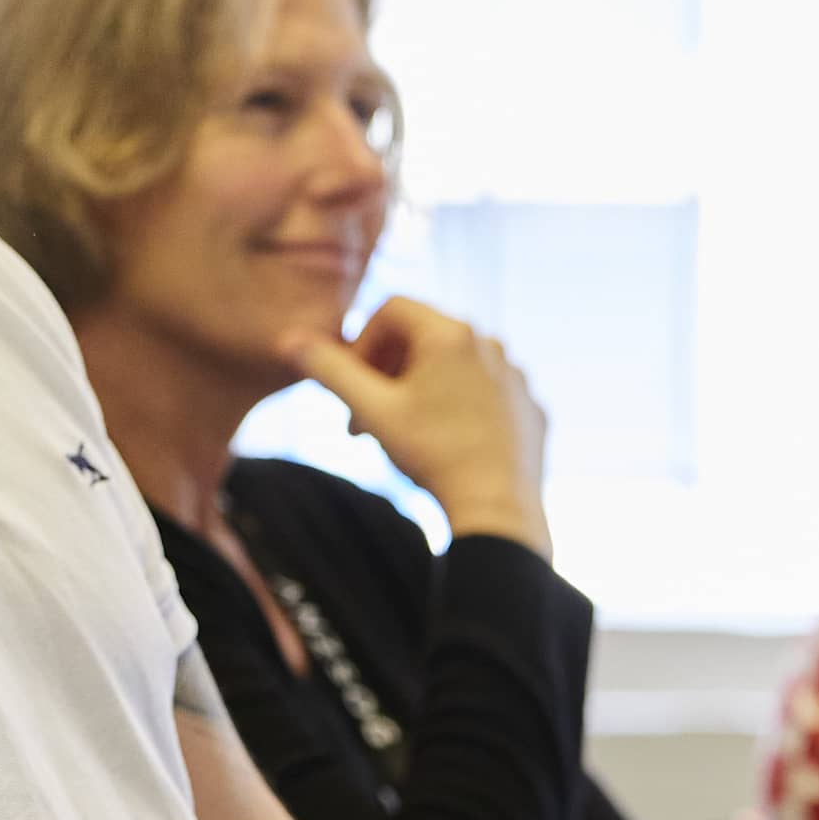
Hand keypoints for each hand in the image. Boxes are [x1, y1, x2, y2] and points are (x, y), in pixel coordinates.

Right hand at [278, 296, 550, 553]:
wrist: (498, 510)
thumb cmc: (433, 455)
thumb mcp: (371, 410)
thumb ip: (330, 370)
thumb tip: (289, 340)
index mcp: (450, 333)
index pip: (391, 309)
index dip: (362, 342)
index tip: (353, 385)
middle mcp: (490, 343)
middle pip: (422, 337)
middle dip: (386, 370)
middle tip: (365, 418)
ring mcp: (515, 375)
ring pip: (454, 367)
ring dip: (419, 389)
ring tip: (402, 434)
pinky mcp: (529, 406)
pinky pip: (485, 393)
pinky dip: (458, 408)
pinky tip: (446, 444)